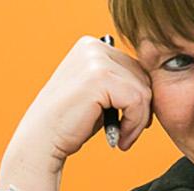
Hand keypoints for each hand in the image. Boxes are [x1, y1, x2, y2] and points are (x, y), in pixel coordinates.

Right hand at [8, 36, 154, 171]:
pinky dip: (134, 124)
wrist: (41, 140)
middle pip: (143, 77)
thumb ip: (119, 83)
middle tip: (128, 133)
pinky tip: (120, 138)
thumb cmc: (69, 123)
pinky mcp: (99, 78)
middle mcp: (93, 47)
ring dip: (139, 120)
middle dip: (142, 109)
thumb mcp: (98, 95)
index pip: (135, 68)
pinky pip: (137, 101)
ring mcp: (95, 60)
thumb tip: (152, 84)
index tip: (130, 122)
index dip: (139, 98)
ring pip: (143, 90)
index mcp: (91, 46)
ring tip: (124, 138)